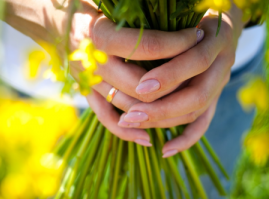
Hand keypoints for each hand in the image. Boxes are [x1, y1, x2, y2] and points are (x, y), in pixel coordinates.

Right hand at [67, 1, 202, 145]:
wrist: (50, 23)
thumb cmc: (81, 7)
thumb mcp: (105, 3)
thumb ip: (131, 13)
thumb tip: (171, 12)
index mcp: (97, 36)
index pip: (146, 46)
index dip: (176, 43)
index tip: (195, 35)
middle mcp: (92, 64)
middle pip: (141, 85)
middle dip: (175, 78)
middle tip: (197, 66)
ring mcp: (88, 83)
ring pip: (129, 106)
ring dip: (158, 107)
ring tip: (183, 98)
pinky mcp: (86, 94)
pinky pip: (106, 119)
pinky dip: (127, 132)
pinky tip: (148, 138)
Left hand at [118, 11, 245, 155]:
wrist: (220, 22)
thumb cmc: (194, 14)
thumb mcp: (183, 15)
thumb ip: (164, 32)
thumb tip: (127, 46)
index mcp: (218, 38)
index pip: (197, 61)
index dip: (171, 76)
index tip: (141, 86)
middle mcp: (222, 64)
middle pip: (197, 96)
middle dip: (161, 108)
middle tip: (129, 116)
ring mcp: (219, 84)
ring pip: (196, 111)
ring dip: (164, 121)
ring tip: (132, 124)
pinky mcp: (213, 97)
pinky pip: (203, 123)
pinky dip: (185, 139)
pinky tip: (165, 149)